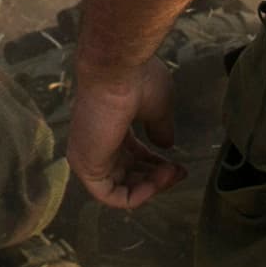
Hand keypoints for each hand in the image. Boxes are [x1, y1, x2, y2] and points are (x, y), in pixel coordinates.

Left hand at [68, 61, 184, 209]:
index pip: (131, 157)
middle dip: (157, 178)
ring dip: (152, 187)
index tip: (179, 165)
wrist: (117, 69)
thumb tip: (166, 145)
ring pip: (121, 187)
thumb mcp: (157, 108)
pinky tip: (156, 185)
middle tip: (180, 172)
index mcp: (110, 126)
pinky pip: (110, 196)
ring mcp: (88, 155)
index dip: (156, 165)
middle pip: (128, 174)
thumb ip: (160, 128)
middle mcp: (97, 142)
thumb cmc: (137, 80)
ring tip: (173, 173)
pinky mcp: (85, 167)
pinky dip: (136, 196)